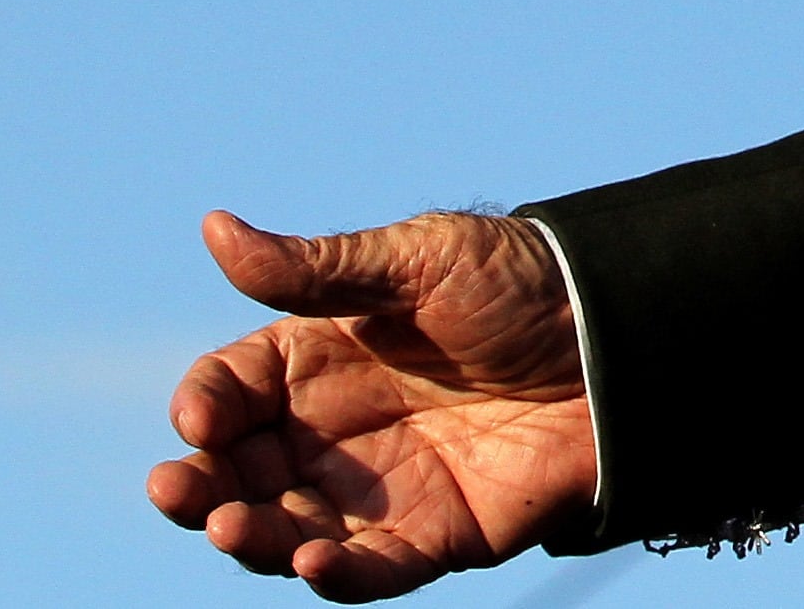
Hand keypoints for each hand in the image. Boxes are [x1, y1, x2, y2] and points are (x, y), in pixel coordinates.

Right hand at [149, 209, 597, 597]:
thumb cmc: (520, 285)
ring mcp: (377, 490)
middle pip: (236, 474)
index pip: (229, 392)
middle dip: (198, 488)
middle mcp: (332, 432)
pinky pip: (370, 571)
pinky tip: (316, 565)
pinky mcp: (432, 536)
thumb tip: (213, 229)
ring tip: (235, 528)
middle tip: (180, 490)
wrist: (624, 338)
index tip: (202, 420)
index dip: (203, 407)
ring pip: (285, 532)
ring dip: (251, 539)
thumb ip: (317, 269)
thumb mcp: (419, 261)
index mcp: (317, 359)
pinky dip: (338, 578)